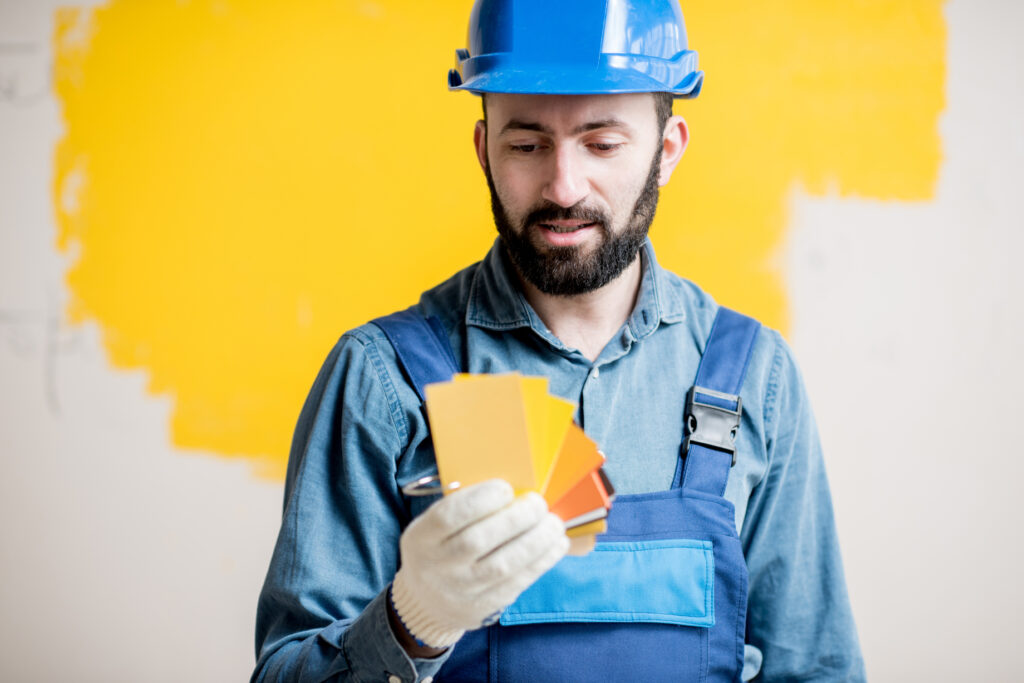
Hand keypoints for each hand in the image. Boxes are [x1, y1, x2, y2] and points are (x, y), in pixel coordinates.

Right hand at [390, 479, 568, 648]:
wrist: (426, 601)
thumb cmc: (440, 547)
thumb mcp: (434, 525)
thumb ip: (465, 507)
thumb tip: (515, 489)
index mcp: (421, 537)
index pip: (448, 516)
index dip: (480, 499)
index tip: (506, 487)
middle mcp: (437, 566)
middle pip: (478, 540)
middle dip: (516, 517)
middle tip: (538, 503)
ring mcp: (460, 590)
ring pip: (502, 565)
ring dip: (536, 541)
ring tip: (554, 523)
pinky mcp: (482, 607)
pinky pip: (516, 584)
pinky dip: (541, 562)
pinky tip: (556, 544)